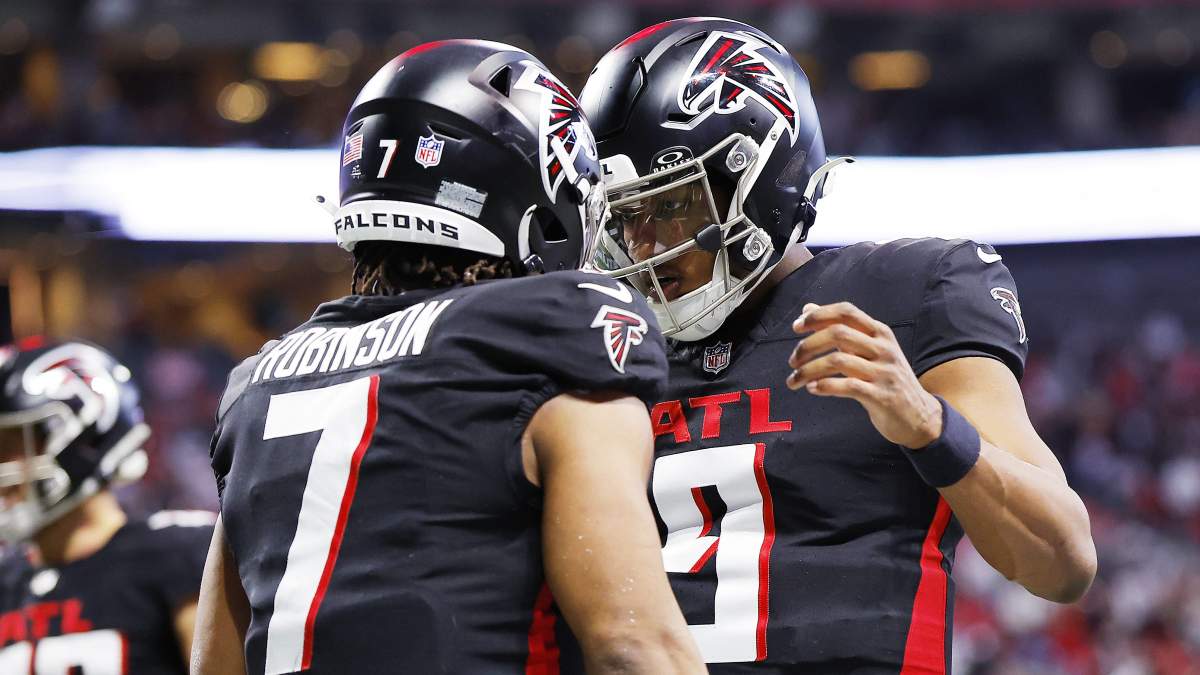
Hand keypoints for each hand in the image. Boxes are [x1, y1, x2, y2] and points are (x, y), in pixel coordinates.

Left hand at [786, 302, 943, 448]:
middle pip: (838, 333)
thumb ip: (841, 330)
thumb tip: (807, 309)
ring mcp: (884, 372)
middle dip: (808, 345)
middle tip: (792, 361)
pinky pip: (848, 386)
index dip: (819, 315)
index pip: (846, 312)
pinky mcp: (882, 396)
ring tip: (795, 380)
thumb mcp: (868, 351)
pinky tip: (813, 389)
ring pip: (838, 360)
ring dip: (808, 370)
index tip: (796, 327)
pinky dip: (824, 386)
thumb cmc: (886, 380)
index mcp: (880, 333)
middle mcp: (883, 348)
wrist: (920, 416)